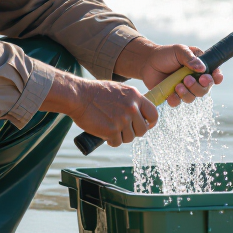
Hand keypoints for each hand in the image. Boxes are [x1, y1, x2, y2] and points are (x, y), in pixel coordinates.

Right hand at [41, 71, 156, 146]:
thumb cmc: (95, 92)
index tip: (146, 125)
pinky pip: (117, 143)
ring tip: (111, 129)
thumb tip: (140, 112)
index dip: (151, 122)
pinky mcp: (112, 131)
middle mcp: (132, 108)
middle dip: (134, 132)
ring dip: (121, 137)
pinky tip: (105, 134)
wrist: (78, 96)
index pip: (154, 113)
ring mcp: (122, 120)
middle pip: (143, 130)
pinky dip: (111, 141)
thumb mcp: (119, 89)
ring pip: (130, 138)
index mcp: (135, 96)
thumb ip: (131, 100)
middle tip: (124, 130)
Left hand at [118, 38, 224, 107]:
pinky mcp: (173, 95)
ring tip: (178, 86)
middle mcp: (195, 79)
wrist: (147, 62)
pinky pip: (178, 103)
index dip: (217, 78)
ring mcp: (185, 88)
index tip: (212, 78)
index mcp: (200, 66)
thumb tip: (202, 68)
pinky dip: (176, 100)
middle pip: (205, 89)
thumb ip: (190, 58)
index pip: (214, 74)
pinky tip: (171, 94)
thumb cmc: (166, 54)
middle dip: (198, 87)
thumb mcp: (179, 50)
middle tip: (187, 79)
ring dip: (187, 93)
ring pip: (193, 97)